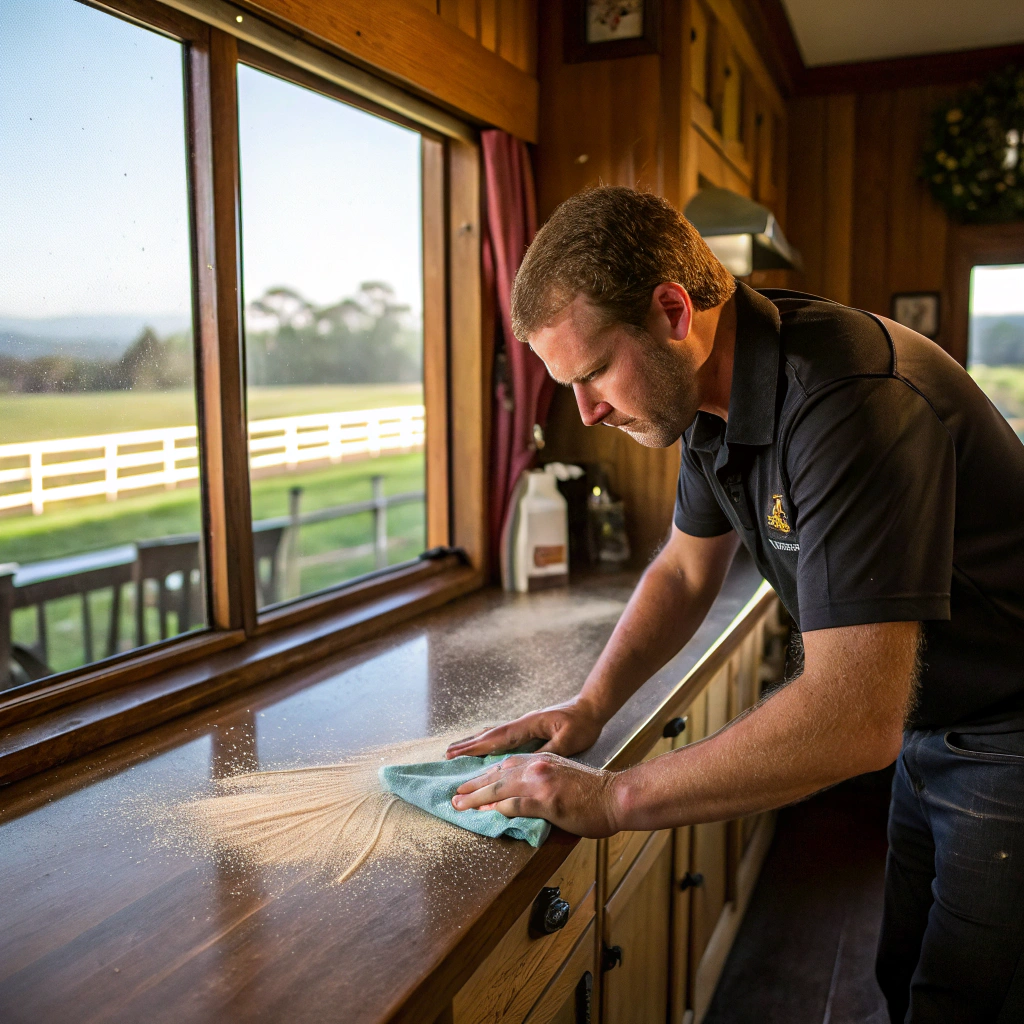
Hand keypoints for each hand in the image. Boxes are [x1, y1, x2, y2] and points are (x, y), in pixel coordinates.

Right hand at [444, 696, 605, 759]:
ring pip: (495, 734)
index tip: (456, 754)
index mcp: (528, 725)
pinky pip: (503, 736)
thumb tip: (528, 763)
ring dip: (476, 742)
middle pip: (490, 734)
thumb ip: (548, 751)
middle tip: (447, 754)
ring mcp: (524, 724)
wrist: (591, 707)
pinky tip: (485, 746)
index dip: (476, 748)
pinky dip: (489, 741)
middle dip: (468, 745)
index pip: (497, 738)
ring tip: (458, 749)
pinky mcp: (529, 728)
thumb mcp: (569, 740)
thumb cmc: (582, 724)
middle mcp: (522, 723)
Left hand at [451, 752, 621, 837]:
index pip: (506, 765)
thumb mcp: (562, 777)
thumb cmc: (593, 792)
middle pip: (497, 775)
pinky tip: (485, 813)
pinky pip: (515, 804)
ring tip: (459, 805)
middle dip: (473, 786)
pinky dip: (497, 809)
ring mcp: (541, 782)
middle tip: (454, 795)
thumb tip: (518, 799)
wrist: (615, 796)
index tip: (469, 784)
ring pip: (500, 789)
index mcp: (542, 760)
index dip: (485, 775)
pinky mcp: (546, 800)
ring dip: (476, 798)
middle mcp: (538, 766)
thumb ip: (540, 784)